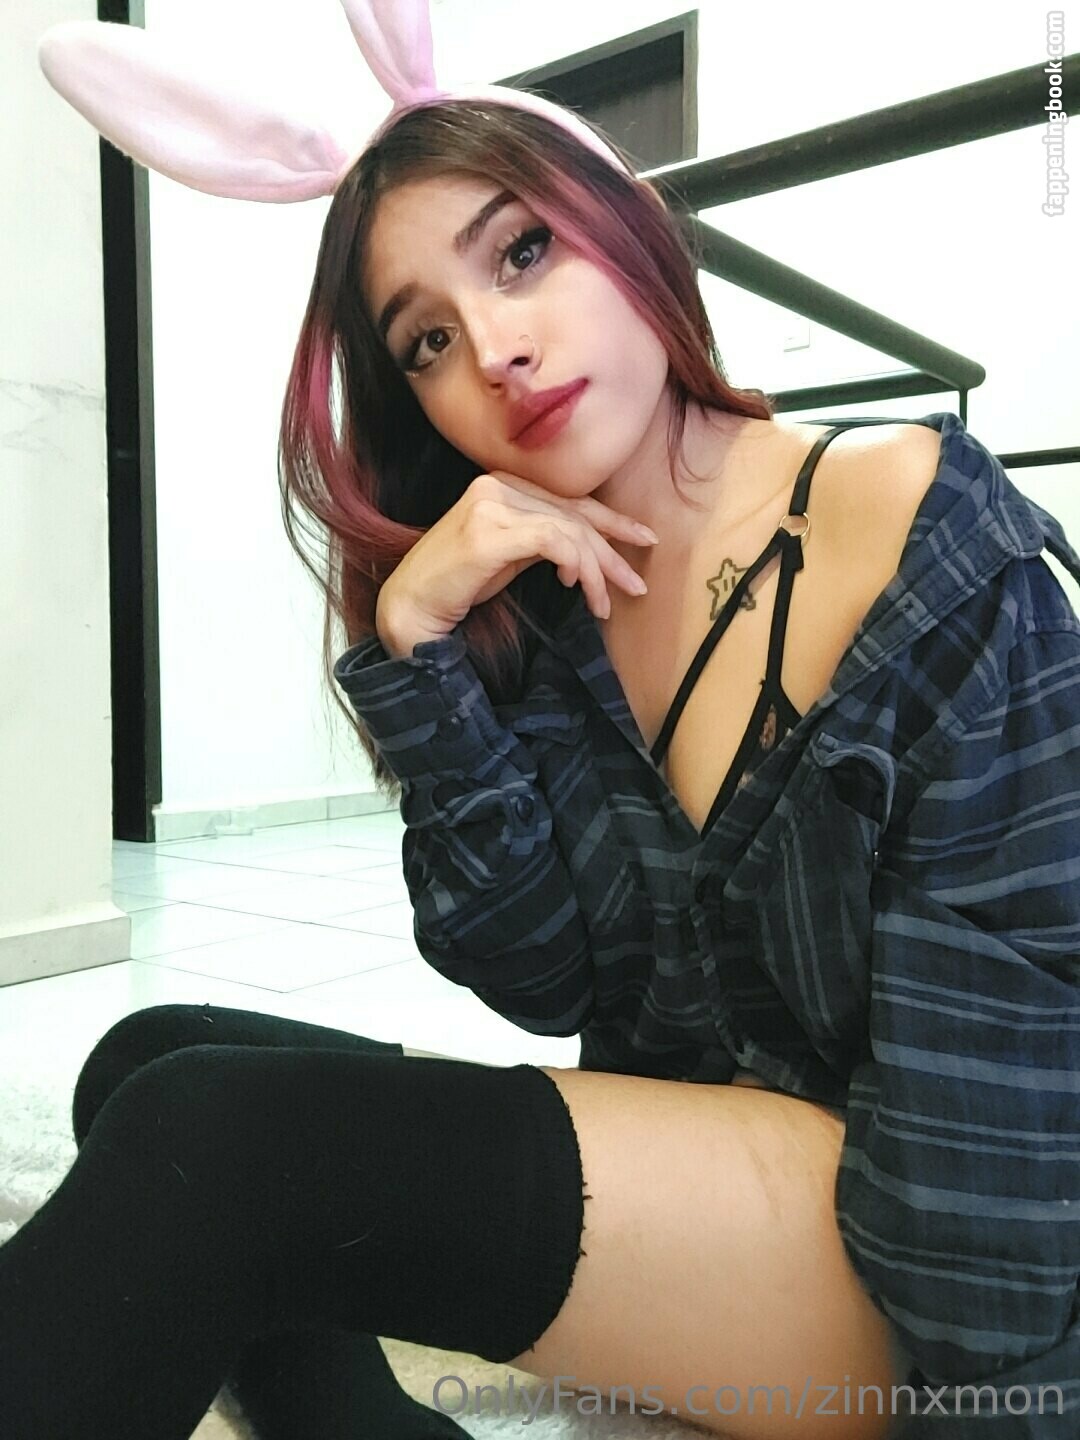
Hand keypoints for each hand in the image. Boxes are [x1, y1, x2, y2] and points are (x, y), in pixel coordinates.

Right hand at [376, 469, 658, 650]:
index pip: (570, 500)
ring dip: (595, 571)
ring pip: (568, 530)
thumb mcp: (510, 556)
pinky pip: (552, 541)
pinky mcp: (489, 530)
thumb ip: (543, 541)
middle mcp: (497, 485)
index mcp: (502, 484)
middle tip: (635, 586)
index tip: (644, 539)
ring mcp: (491, 504)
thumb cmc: (458, 585)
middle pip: (574, 515)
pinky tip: (576, 587)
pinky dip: (574, 564)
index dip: (612, 520)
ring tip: (602, 604)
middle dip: (611, 554)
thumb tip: (586, 549)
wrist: (412, 605)